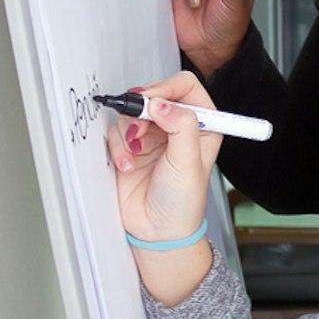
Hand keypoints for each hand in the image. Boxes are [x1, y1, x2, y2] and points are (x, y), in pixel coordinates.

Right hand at [106, 71, 220, 245]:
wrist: (157, 230)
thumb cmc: (182, 200)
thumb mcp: (188, 161)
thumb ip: (180, 126)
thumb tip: (161, 103)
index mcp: (203, 124)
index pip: (186, 87)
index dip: (167, 88)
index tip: (152, 101)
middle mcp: (177, 125)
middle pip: (155, 95)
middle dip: (142, 110)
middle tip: (139, 128)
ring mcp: (152, 135)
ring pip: (132, 113)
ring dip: (129, 132)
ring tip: (135, 155)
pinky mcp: (130, 147)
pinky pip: (116, 132)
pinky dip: (118, 147)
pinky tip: (127, 165)